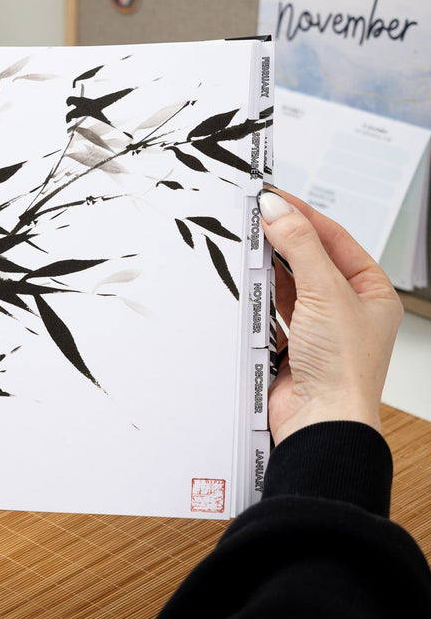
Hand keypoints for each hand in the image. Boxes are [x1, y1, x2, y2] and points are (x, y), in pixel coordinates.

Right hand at [258, 189, 402, 444]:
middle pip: (309, 258)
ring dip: (268, 266)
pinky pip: (270, 309)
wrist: (320, 420)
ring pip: (288, 283)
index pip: (334, 238)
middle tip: (255, 216)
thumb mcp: (325, 292)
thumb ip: (299, 246)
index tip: (274, 197)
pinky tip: (247, 282)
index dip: (304, 215)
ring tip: (248, 243)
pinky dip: (258, 295)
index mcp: (371, 292)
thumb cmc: (343, 368)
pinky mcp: (290, 344)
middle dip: (283, 238)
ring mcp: (317, 327)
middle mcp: (346, 308)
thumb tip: (278, 210)